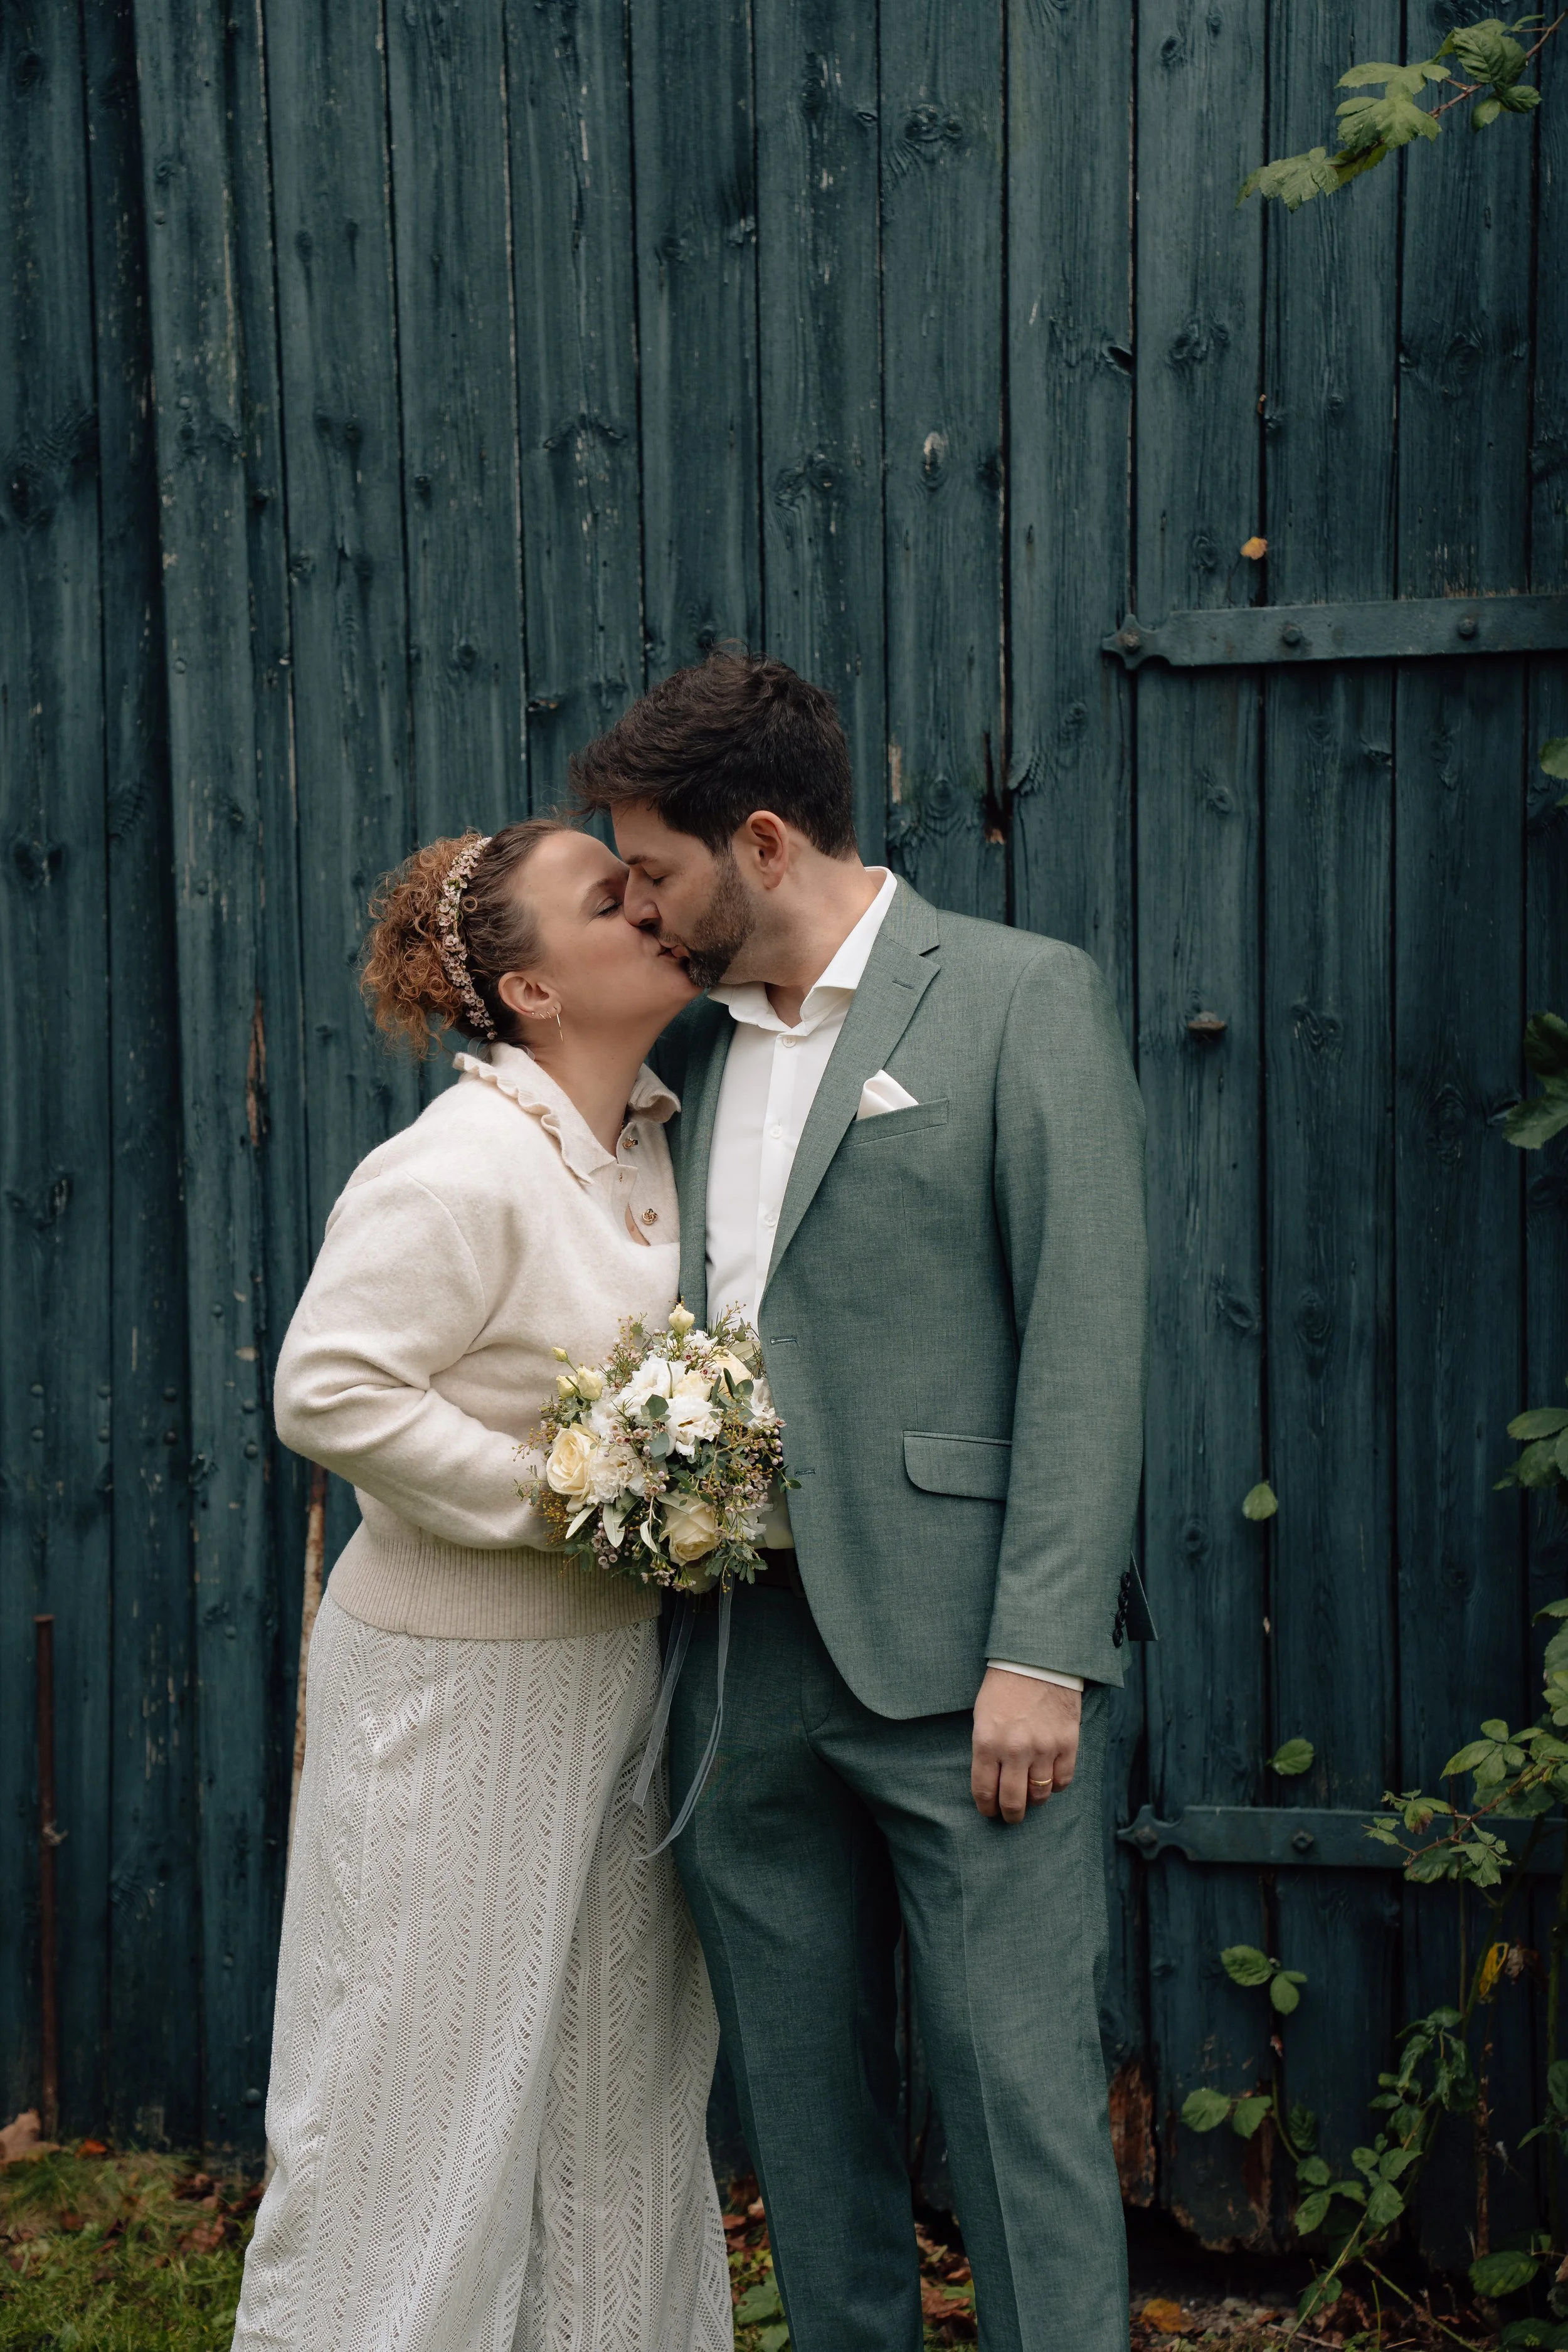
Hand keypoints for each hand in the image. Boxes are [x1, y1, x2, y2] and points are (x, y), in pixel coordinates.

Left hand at [971, 1667, 1081, 1823]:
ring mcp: (1044, 1748)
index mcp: (988, 1742)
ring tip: (1031, 1796)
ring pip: (1040, 1794)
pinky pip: (1063, 1780)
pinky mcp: (1067, 1743)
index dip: (986, 1807)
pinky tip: (1050, 1778)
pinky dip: (1056, 1784)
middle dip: (1010, 1815)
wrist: (1038, 1659)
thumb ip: (986, 1749)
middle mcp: (1015, 1749)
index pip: (984, 1791)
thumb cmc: (1004, 1686)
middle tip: (1010, 1815)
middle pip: (1013, 1801)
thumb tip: (992, 1781)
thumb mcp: (982, 1716)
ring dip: (1034, 1800)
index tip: (988, 1811)